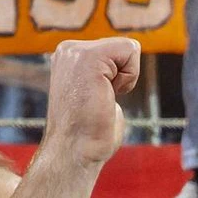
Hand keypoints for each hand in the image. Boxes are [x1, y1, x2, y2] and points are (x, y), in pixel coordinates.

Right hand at [42, 33, 140, 168]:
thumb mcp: (95, 94)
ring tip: (101, 98)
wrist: (75, 150)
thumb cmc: (88, 132)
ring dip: (125, 78)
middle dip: (122, 76)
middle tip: (99, 99)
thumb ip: (104, 78)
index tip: (97, 98)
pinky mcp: (88, 57)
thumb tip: (113, 84)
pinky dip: (128, 77)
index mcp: (68, 57)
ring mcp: (75, 51)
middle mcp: (68, 50)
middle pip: (123, 47)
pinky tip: (107, 95)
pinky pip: (129, 51)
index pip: (115, 51)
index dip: (117, 77)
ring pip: (128, 48)